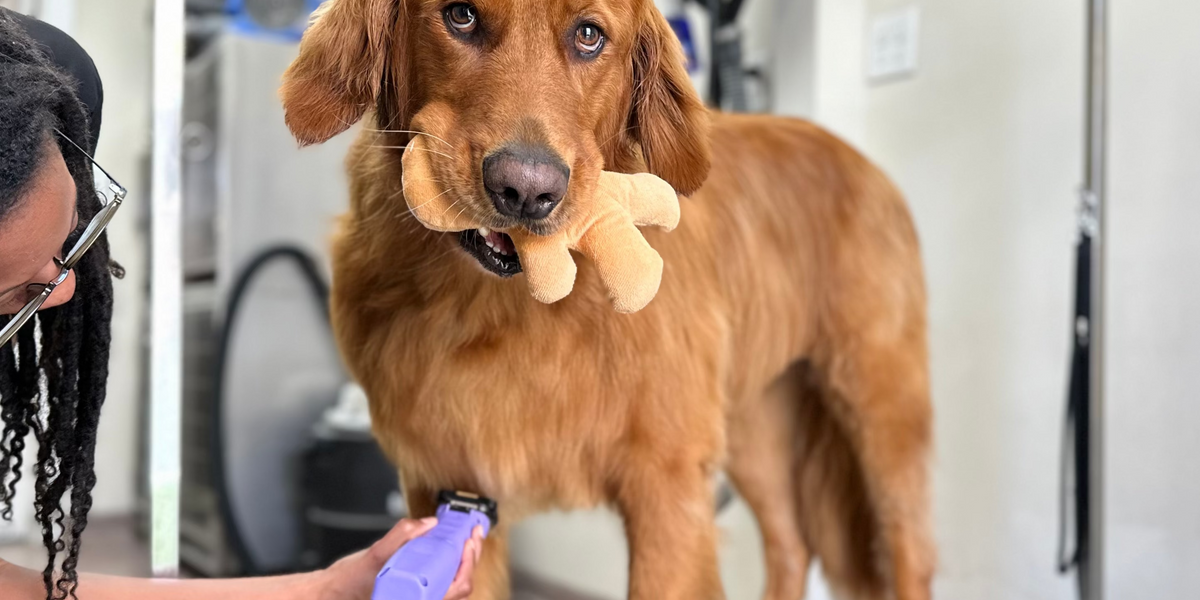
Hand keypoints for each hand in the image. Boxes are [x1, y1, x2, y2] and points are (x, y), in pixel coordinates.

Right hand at [317, 517, 484, 599]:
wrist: (332, 594)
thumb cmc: (349, 585)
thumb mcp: (374, 556)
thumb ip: (400, 537)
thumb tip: (427, 524)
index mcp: (416, 598)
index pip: (458, 586)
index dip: (469, 562)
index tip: (470, 541)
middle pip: (459, 585)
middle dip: (470, 558)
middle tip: (473, 535)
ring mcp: (419, 598)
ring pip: (451, 583)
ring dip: (461, 561)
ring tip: (465, 540)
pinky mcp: (415, 593)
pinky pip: (439, 581)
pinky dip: (448, 564)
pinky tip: (448, 550)